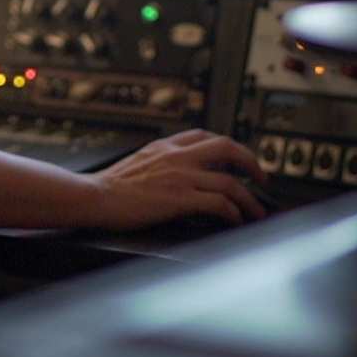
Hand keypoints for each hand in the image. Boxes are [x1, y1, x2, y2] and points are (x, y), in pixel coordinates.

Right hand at [89, 129, 269, 230]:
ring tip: (256, 212)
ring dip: (249, 199)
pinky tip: (234, 220)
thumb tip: (176, 174)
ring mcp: (181, 176)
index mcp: (166, 146)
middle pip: (228, 148)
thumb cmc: (110, 186)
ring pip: (230, 182)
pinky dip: (233, 213)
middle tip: (262, 179)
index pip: (205, 136)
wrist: (94, 196)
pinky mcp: (180, 199)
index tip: (238, 159)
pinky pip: (219, 203)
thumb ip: (160, 162)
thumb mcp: (139, 161)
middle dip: (252, 163)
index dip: (228, 146)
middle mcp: (178, 156)